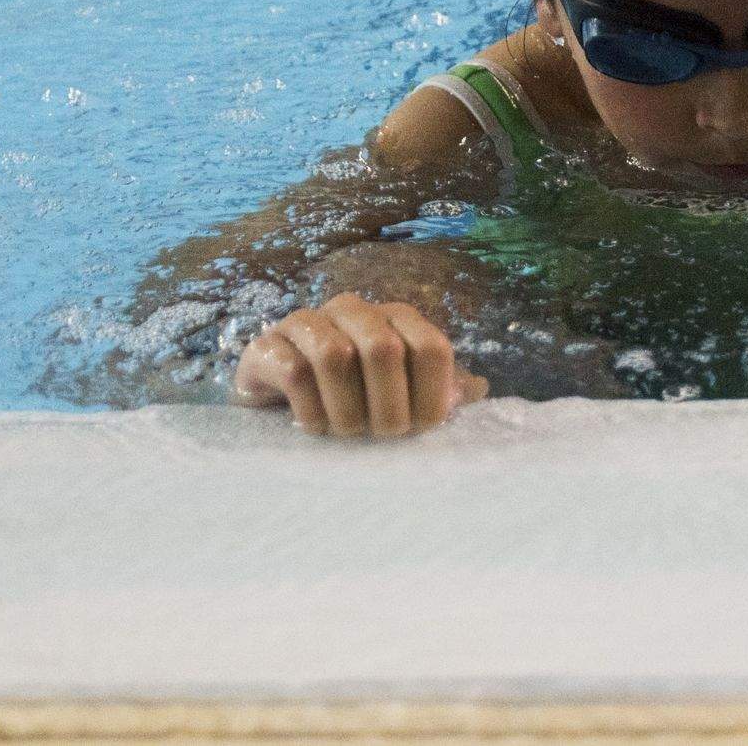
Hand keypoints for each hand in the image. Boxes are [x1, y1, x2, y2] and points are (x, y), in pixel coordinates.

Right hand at [232, 292, 490, 438]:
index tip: (422, 430)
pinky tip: (314, 428)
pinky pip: (294, 372)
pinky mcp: (267, 346)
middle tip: (383, 436)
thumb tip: (481, 388)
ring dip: (347, 409)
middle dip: (389, 405)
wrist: (279, 398)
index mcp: (394, 318)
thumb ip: (441, 390)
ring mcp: (307, 323)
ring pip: (335, 356)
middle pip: (382, 349)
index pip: (430, 347)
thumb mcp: (402, 394)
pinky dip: (310, 410)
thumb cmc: (354, 398)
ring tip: (347, 433)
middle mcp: (353, 311)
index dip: (432, 395)